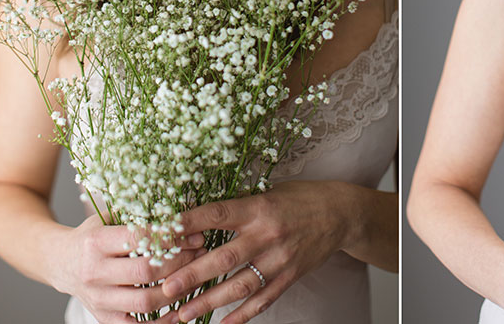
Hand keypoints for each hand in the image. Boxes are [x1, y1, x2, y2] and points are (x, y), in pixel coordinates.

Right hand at [49, 214, 205, 323]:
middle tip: (201, 252)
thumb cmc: (92, 236)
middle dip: (180, 262)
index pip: (140, 239)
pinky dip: (161, 323)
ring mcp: (98, 299)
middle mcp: (94, 273)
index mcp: (96, 242)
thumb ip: (138, 216)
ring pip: (145, 301)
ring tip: (196, 275)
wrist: (60, 262)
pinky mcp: (103, 317)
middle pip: (146, 272)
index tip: (194, 233)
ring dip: (177, 289)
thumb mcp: (108, 218)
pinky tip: (181, 310)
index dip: (171, 237)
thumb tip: (182, 213)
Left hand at [158, 181, 352, 323]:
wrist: (342, 213)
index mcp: (259, 207)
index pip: (218, 214)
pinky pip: (263, 299)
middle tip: (165, 289)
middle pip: (226, 257)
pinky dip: (242, 314)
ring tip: (182, 315)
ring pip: (241, 284)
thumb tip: (196, 217)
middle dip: (193, 274)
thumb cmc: (300, 198)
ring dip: (209, 301)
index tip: (161, 233)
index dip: (189, 223)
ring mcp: (280, 258)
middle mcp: (268, 234)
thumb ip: (238, 205)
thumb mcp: (268, 191)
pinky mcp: (290, 276)